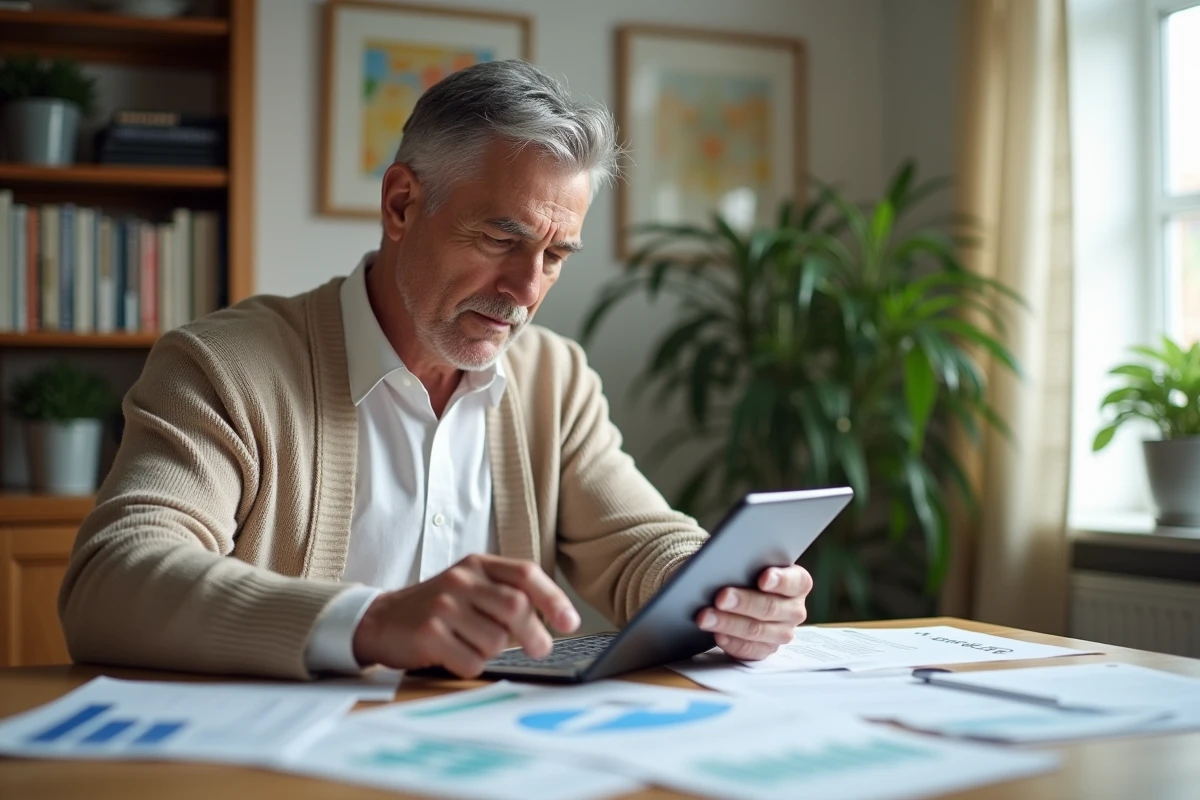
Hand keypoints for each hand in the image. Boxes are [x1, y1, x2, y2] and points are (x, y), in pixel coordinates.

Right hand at [352, 554, 580, 677]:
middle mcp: (461, 579)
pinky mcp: (429, 633)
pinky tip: (456, 657)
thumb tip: (551, 623)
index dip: (553, 598)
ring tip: (475, 646)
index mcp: (477, 564)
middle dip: (534, 634)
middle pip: (516, 607)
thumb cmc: (435, 608)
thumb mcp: (469, 587)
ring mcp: (443, 606)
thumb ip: (505, 594)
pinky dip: (471, 666)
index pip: (525, 574)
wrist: (379, 620)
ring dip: (495, 652)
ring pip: (496, 639)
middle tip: (540, 649)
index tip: (570, 622)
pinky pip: (471, 661)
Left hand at [696, 565, 811, 660]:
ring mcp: (782, 632)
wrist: (741, 594)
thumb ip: (747, 562)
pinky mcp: (766, 649)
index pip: (795, 581)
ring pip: (756, 630)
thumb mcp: (749, 563)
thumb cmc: (746, 573)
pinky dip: (732, 643)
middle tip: (721, 598)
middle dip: (743, 602)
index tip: (763, 579)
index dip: (780, 580)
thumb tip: (727, 565)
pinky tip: (717, 635)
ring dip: (729, 624)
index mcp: (798, 582)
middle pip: (770, 607)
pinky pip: (750, 650)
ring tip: (706, 617)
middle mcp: (794, 609)